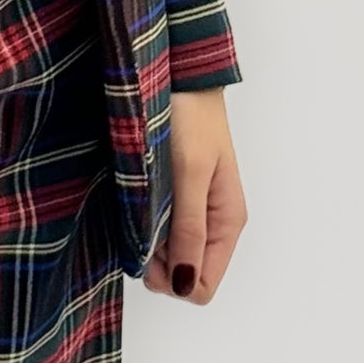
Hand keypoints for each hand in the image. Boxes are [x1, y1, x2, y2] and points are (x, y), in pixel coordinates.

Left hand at [141, 88, 246, 305]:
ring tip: (137, 201)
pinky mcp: (176, 197)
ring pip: (170, 257)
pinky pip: (160, 232)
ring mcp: (194, 212)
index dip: (172, 279)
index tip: (147, 248)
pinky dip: (145, 224)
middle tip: (138, 221)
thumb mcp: (189, 173)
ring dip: (149, 241)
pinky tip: (136, 197)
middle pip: (184, 277)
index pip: (203, 288)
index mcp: (227, 223)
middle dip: (157, 263)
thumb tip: (186, 285)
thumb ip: (189, 228)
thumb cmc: (190, 115)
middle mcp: (214, 224)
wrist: (178, 74)